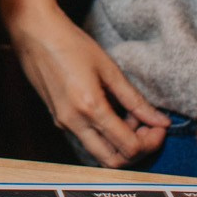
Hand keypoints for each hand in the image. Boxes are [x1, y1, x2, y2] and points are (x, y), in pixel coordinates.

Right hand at [8, 6, 167, 167]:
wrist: (34, 34)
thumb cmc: (70, 44)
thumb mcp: (108, 68)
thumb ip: (135, 100)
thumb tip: (161, 121)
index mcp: (90, 108)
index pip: (128, 147)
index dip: (151, 142)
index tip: (161, 126)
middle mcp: (74, 123)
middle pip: (113, 161)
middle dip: (137, 150)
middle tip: (149, 128)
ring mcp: (63, 124)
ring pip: (99, 153)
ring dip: (120, 144)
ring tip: (131, 116)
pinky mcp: (58, 120)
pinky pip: (87, 140)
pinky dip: (106, 135)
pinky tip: (113, 112)